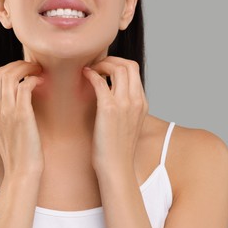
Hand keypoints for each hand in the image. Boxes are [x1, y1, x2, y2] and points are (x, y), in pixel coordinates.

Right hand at [0, 60, 44, 181]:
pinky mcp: (21, 116)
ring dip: (27, 68)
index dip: (12, 69)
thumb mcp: (9, 131)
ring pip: (11, 75)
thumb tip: (23, 99)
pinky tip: (41, 82)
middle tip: (35, 66)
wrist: (22, 172)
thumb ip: (10, 114)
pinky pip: (24, 86)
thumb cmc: (21, 153)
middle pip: (1, 72)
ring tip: (39, 71)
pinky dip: (33, 79)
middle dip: (19, 64)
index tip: (27, 70)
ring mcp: (6, 112)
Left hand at [83, 56, 147, 174]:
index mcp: (142, 103)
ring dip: (101, 65)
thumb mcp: (129, 125)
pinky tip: (85, 75)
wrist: (116, 167)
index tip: (105, 68)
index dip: (118, 64)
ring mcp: (124, 104)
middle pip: (128, 65)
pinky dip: (91, 74)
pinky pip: (100, 82)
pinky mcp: (109, 109)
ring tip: (91, 70)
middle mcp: (136, 100)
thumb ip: (126, 109)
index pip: (135, 71)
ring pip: (117, 69)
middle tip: (97, 65)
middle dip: (111, 60)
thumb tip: (112, 97)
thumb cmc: (118, 149)